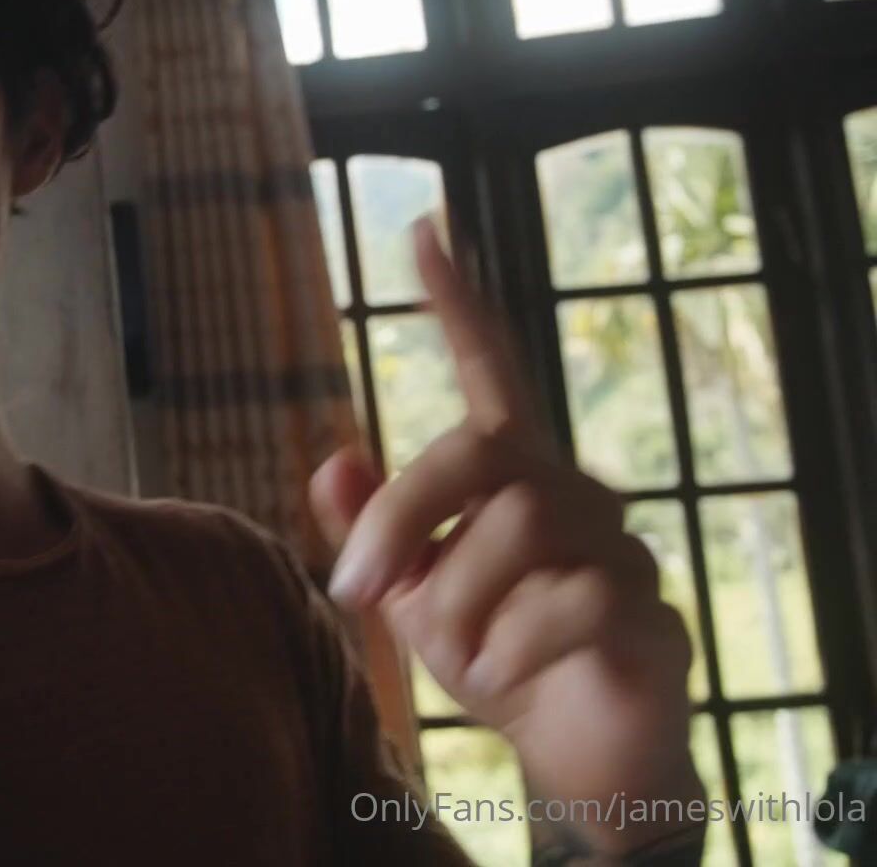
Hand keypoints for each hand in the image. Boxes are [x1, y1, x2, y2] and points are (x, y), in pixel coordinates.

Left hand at [311, 220, 702, 854]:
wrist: (568, 748)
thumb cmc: (491, 651)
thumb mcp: (411, 594)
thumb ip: (374, 531)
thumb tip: (330, 459)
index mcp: (509, 474)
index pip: (488, 367)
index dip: (457, 302)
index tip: (422, 228)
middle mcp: (569, 488)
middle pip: (475, 457)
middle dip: (400, 522)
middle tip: (356, 592)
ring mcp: (618, 544)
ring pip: (517, 533)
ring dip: (457, 602)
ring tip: (453, 650)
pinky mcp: (647, 607)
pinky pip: (566, 604)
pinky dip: (510, 647)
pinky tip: (507, 671)